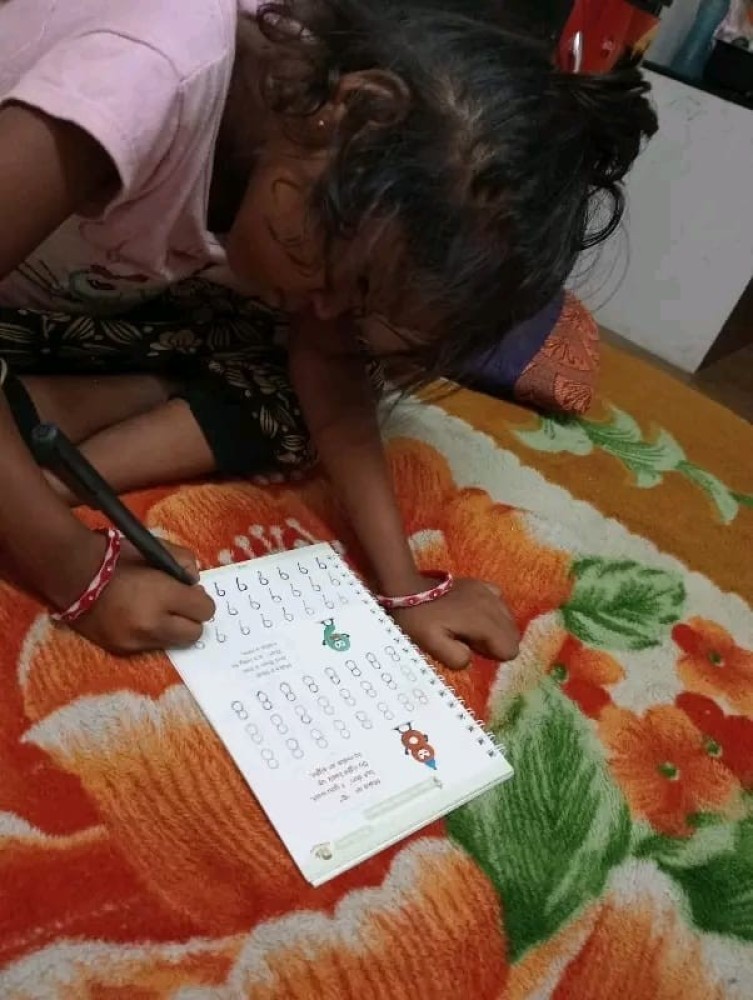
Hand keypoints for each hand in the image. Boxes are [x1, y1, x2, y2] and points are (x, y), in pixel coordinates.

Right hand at [71, 540, 214, 654]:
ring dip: (171, 629)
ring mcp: (136, 642)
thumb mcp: (157, 549)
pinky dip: (150, 634)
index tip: (189, 591)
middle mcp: (152, 625)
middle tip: (177, 604)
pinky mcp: (122, 650)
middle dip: (191, 619)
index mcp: (163, 596)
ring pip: (173, 643)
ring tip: (155, 611)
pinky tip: (137, 619)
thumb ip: (185, 564)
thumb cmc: (118, 556)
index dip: (200, 599)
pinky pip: (150, 646)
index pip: (205, 609)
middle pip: (195, 633)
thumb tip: (194, 583)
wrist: (72, 574)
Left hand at [392, 578, 519, 668]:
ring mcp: (489, 592)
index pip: (510, 649)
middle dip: (496, 643)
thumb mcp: (431, 644)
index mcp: (483, 622)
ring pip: (509, 620)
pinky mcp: (482, 585)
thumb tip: (470, 658)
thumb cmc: (418, 620)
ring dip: (496, 629)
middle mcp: (492, 605)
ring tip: (470, 629)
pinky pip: (500, 602)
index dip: (493, 655)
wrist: (407, 588)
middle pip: (513, 635)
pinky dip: (493, 612)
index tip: (472, 649)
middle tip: (469, 641)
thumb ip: (455, 657)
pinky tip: (475, 614)